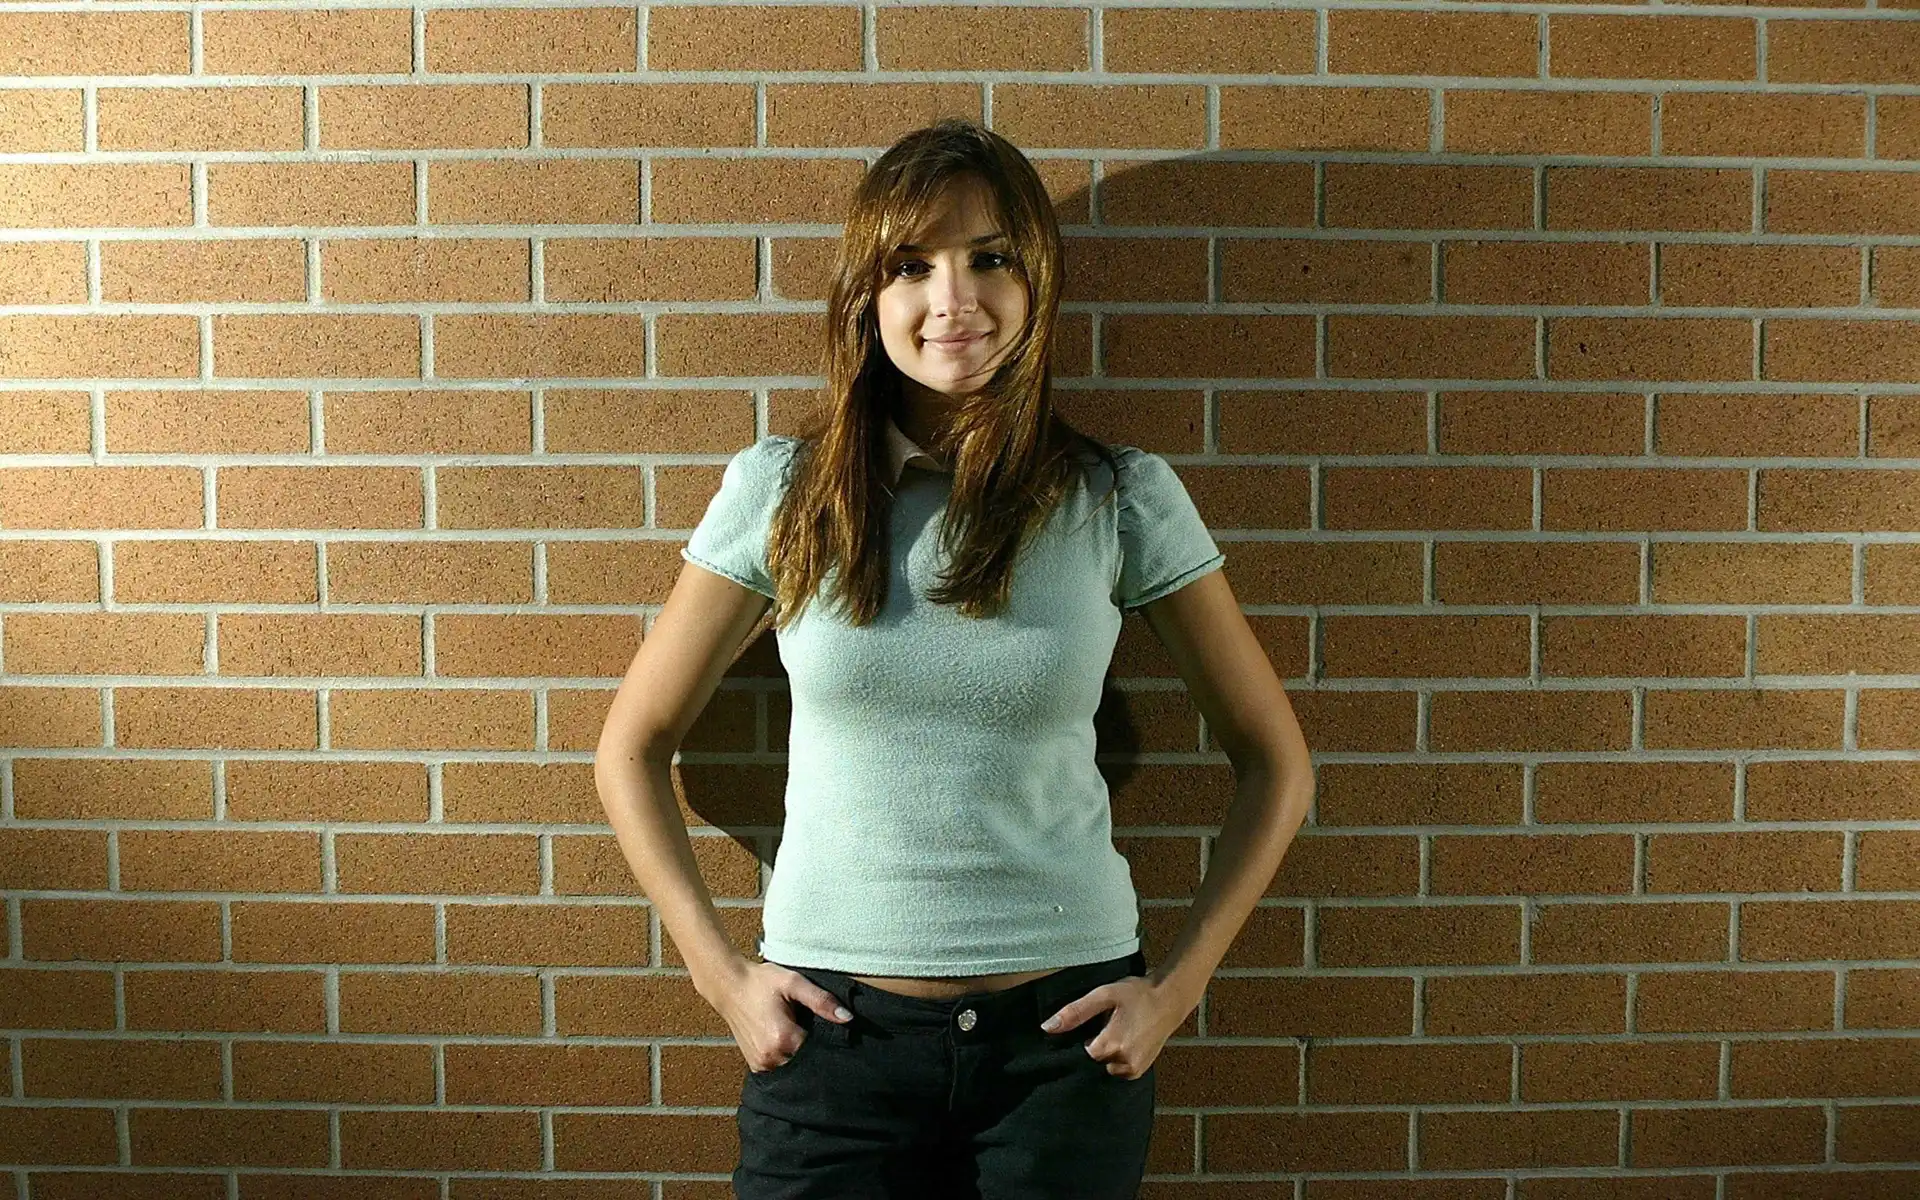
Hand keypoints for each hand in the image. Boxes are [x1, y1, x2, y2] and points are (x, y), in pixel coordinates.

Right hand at [708, 958, 853, 1073]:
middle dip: (814, 1048)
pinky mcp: (756, 1065)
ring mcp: (761, 1064)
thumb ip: (821, 1001)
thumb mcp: (794, 983)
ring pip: (794, 1066)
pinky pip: (780, 1067)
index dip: (828, 1040)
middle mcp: (771, 1057)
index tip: (828, 1028)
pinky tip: (786, 1039)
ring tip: (796, 1029)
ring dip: (800, 1053)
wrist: (728, 985)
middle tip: (810, 1026)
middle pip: (807, 1061)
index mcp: (783, 1039)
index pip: (819, 1051)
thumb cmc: (760, 982)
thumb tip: (847, 1018)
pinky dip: (787, 1056)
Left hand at [1039, 971, 1192, 1078]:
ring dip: (1107, 1052)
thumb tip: (1047, 1028)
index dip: (1083, 1037)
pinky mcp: (1141, 1071)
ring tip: (1119, 1030)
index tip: (1093, 1024)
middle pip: (1093, 1060)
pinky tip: (1127, 1039)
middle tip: (1109, 1023)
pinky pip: (1118, 1069)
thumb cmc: (1137, 993)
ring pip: (1105, 1066)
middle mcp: (1123, 1064)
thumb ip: (1075, 1012)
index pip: (1081, 1053)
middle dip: (1096, 1044)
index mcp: (1111, 1046)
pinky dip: (1118, 1058)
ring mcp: (1134, 1070)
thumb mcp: (1103, 995)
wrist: (1170, 998)